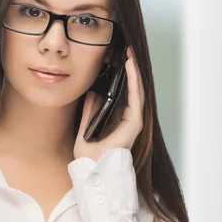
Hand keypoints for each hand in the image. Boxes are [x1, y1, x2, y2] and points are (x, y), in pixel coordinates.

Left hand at [73, 46, 144, 162]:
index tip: (119, 62)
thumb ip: (89, 112)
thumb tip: (91, 94)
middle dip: (131, 70)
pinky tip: (130, 67)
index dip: (123, 78)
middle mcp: (128, 120)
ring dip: (134, 71)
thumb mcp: (85, 128)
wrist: (92, 169)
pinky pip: (135, 97)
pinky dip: (133, 81)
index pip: (123, 95)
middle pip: (132, 90)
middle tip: (128, 52)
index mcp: (118, 121)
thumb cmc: (89, 156)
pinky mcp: (134, 122)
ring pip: (136, 90)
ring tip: (130, 54)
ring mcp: (133, 121)